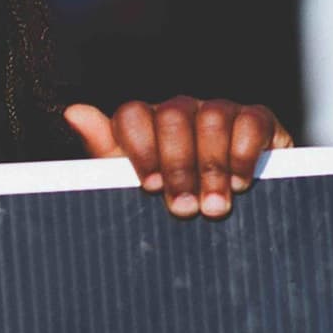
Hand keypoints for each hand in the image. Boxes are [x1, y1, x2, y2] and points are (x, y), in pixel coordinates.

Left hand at [63, 97, 291, 218]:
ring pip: (212, 117)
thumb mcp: (133, 189)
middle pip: (174, 116)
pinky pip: (251, 121)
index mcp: (147, 126)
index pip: (133, 114)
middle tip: (184, 209)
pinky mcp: (258, 121)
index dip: (141, 148)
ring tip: (214, 208)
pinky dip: (244, 154)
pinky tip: (241, 184)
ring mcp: (220, 112)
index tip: (150, 187)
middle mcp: (182, 111)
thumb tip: (73, 111)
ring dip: (212, 168)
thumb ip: (104, 153)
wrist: (232, 221)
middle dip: (179, 166)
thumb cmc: (173, 204)